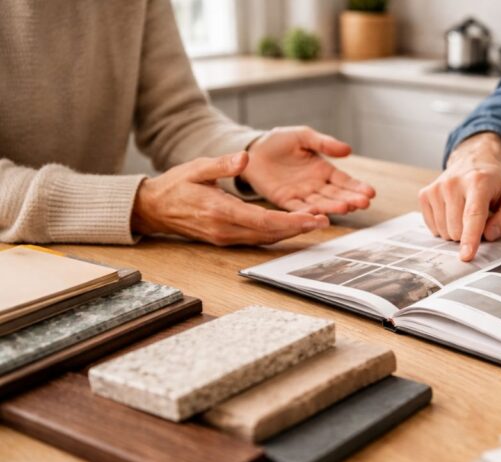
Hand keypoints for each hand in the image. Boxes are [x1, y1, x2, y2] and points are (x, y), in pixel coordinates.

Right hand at [131, 152, 328, 245]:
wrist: (154, 208)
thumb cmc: (175, 186)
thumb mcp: (196, 167)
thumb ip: (222, 164)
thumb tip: (245, 158)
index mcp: (220, 211)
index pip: (263, 221)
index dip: (291, 222)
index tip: (312, 218)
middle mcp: (225, 230)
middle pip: (269, 234)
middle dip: (298, 229)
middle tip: (323, 221)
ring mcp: (225, 238)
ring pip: (264, 240)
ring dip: (289, 232)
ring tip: (314, 223)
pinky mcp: (226, 239)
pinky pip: (256, 239)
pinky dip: (275, 233)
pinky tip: (291, 226)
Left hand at [242, 126, 375, 213]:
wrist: (253, 149)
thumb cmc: (280, 141)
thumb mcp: (304, 136)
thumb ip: (324, 143)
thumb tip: (348, 150)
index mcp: (323, 170)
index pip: (344, 181)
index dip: (357, 187)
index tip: (371, 192)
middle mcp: (316, 185)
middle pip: (337, 195)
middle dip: (351, 199)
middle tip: (364, 203)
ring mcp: (301, 194)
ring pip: (321, 203)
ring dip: (334, 207)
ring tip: (348, 208)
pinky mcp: (284, 200)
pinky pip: (298, 208)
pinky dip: (308, 212)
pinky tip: (320, 215)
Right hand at [418, 132, 500, 261]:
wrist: (473, 160)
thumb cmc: (494, 183)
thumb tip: (488, 235)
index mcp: (479, 181)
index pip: (473, 215)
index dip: (470, 238)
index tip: (466, 256)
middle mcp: (454, 183)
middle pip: (457, 229)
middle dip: (468, 234)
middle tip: (478, 219)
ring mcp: (436, 188)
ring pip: (444, 232)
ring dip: (456, 230)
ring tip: (464, 213)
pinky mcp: (425, 194)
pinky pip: (433, 228)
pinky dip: (444, 227)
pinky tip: (452, 212)